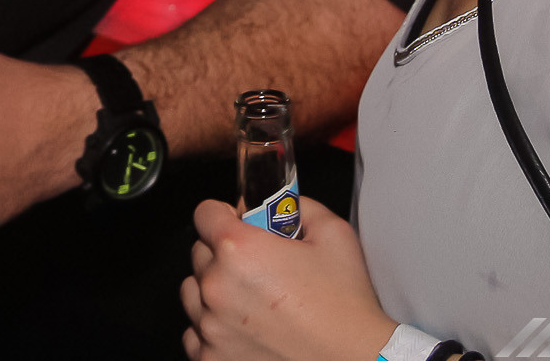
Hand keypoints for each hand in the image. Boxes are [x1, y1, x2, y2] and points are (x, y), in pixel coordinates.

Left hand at [181, 197, 393, 360]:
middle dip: (222, 255)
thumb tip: (278, 204)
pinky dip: (213, 329)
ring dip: (214, 291)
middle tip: (256, 268)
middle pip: (199, 253)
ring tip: (249, 300)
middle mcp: (217, 287)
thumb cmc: (345, 305)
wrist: (356, 358)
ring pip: (193, 293)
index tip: (237, 224)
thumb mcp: (333, 233)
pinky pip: (195, 333)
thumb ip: (298, 207)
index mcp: (239, 249)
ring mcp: (211, 327)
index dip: (223, 215)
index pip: (204, 214)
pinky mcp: (211, 358)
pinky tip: (242, 328)